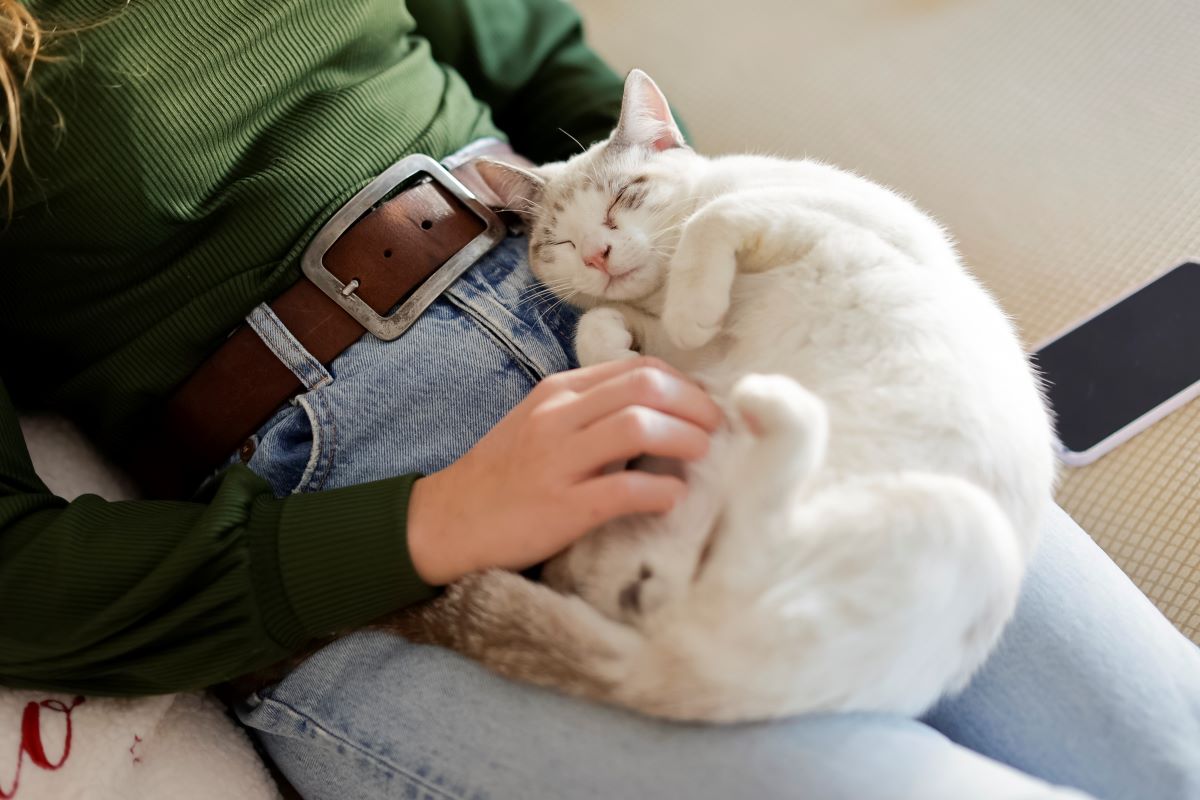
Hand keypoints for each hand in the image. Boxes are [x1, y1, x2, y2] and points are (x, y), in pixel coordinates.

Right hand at [407, 357, 721, 584]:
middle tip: (716, 428)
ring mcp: (557, 461)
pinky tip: (675, 497)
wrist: (446, 522)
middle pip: (645, 387)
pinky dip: (659, 491)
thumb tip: (657, 409)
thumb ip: (589, 410)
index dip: (684, 382)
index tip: (704, 405)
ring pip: (637, 427)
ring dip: (684, 438)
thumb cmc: (503, 475)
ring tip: (703, 455)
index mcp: (558, 393)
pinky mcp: (559, 508)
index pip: (637, 368)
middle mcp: (558, 417)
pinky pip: (621, 490)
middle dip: (694, 404)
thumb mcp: (540, 424)